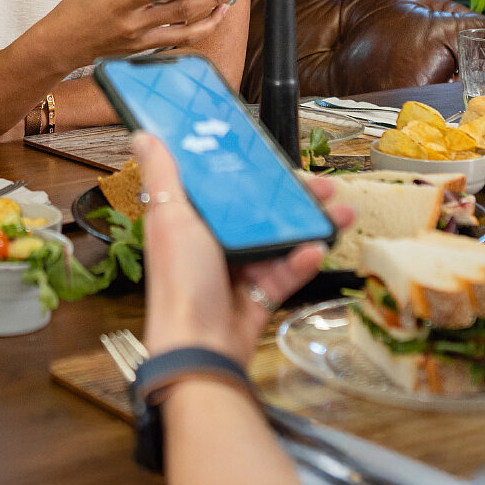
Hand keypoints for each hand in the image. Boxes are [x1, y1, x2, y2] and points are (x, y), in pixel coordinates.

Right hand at [35, 0, 244, 66]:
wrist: (62, 45)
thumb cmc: (78, 9)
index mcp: (123, 3)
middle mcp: (136, 25)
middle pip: (182, 12)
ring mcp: (142, 42)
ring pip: (187, 32)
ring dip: (212, 18)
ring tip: (228, 5)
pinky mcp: (143, 51)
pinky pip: (175, 40)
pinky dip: (195, 29)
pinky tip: (207, 18)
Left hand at [134, 132, 351, 364]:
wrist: (200, 348)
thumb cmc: (179, 285)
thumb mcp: (170, 218)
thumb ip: (163, 176)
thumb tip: (143, 136)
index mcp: (188, 221)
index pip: (223, 187)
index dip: (249, 171)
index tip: (275, 158)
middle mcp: (212, 243)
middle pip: (259, 211)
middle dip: (294, 197)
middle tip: (323, 185)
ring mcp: (237, 270)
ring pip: (280, 239)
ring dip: (312, 225)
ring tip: (341, 213)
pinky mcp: (258, 296)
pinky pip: (286, 273)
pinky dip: (302, 262)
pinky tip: (316, 251)